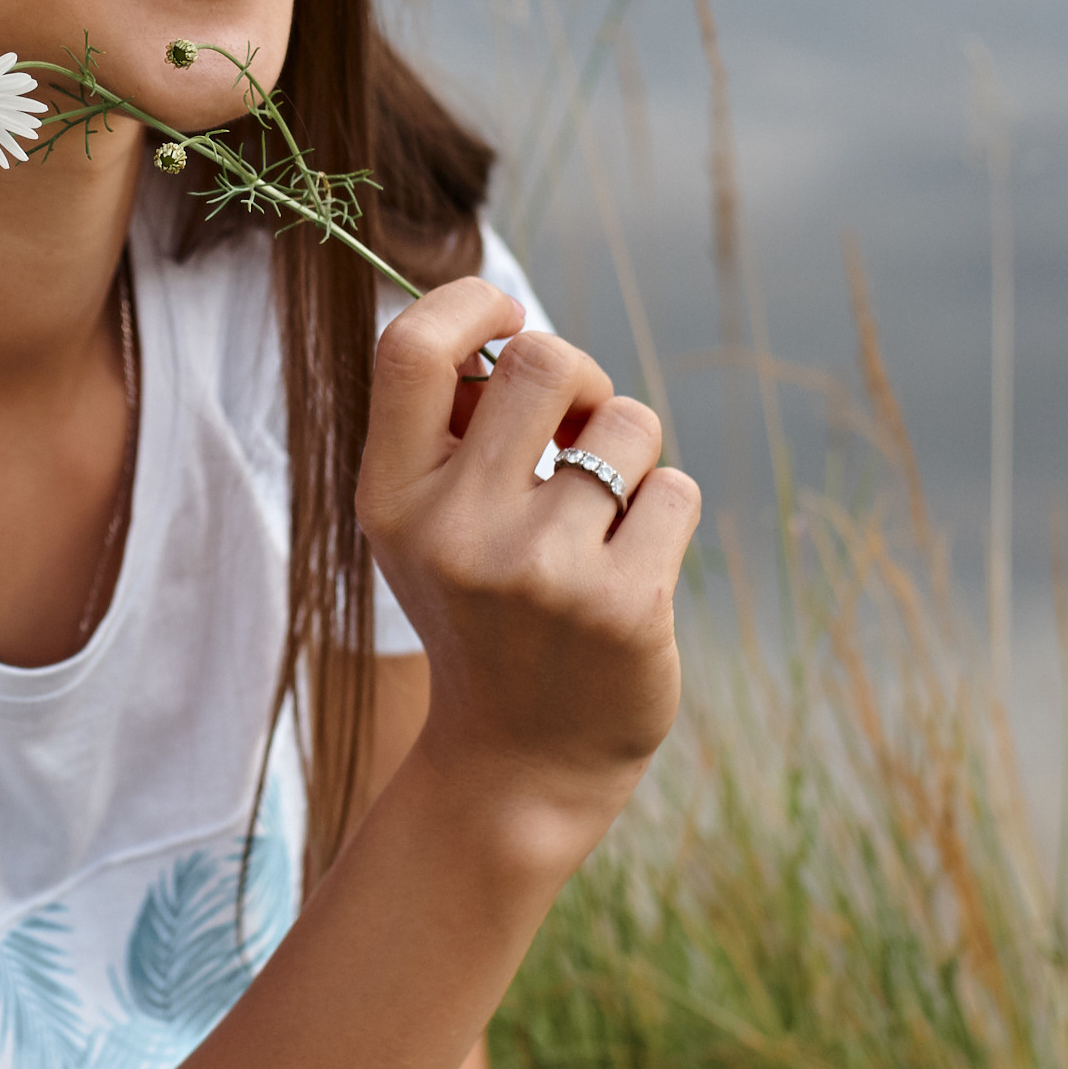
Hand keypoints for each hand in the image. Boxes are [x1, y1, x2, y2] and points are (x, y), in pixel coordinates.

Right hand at [355, 278, 698, 875]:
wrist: (516, 764)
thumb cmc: (481, 616)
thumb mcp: (425, 529)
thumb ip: (449, 431)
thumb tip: (510, 323)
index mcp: (391, 500)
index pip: (411, 347)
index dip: (472, 304)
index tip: (508, 317)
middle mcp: (455, 532)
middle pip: (543, 360)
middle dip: (579, 381)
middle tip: (577, 432)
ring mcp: (541, 573)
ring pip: (628, 423)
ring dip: (631, 457)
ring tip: (602, 521)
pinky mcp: (623, 606)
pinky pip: (676, 491)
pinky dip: (666, 516)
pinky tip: (632, 571)